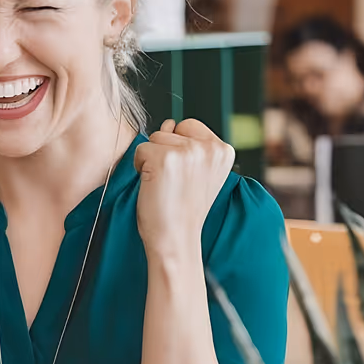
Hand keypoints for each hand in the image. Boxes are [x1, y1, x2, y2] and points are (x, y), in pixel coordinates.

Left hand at [134, 119, 234, 261]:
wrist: (176, 240)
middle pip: (170, 130)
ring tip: (165, 185)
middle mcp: (210, 148)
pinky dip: (139, 167)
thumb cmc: (183, 211)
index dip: (178, 148)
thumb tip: (169, 123)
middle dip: (164, 152)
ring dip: (151, 160)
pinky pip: (140, 150)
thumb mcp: (198, 174)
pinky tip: (154, 186)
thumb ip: (189, 146)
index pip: (189, 125)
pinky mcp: (165, 158)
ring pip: (154, 138)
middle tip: (174, 183)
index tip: (183, 176)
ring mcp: (188, 151)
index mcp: (223, 150)